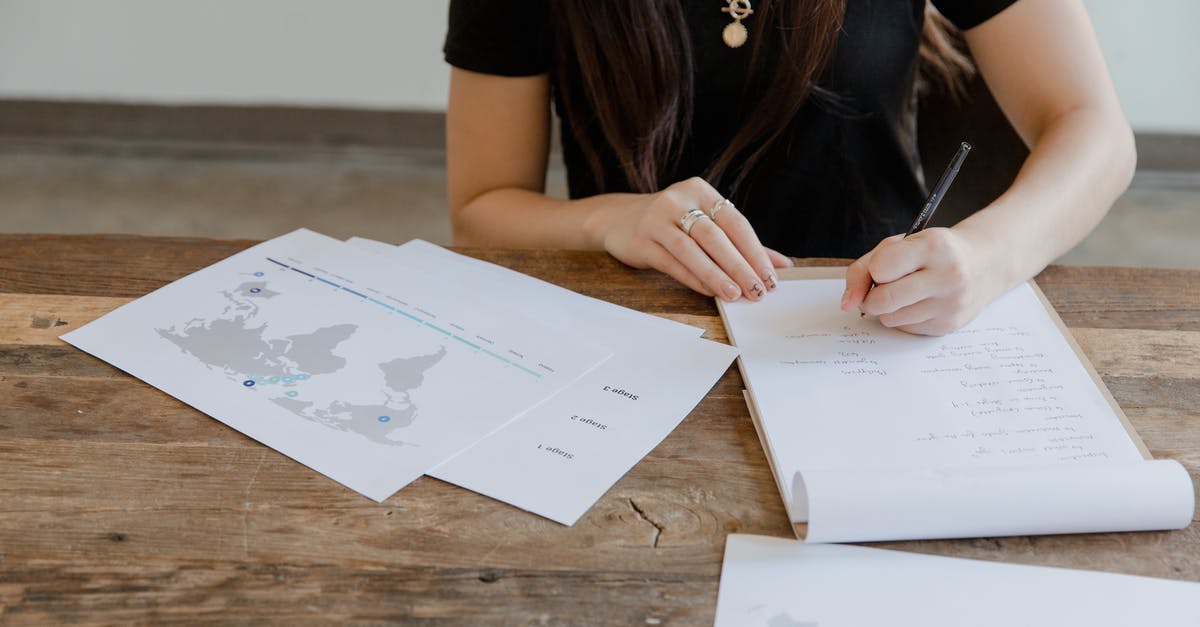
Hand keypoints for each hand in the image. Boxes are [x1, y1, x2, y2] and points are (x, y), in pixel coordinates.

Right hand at [586, 177, 792, 300]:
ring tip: (735, 295)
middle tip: (757, 290)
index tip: (771, 277)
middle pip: (715, 236)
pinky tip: (709, 292)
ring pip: (692, 250)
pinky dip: (693, 278)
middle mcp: (678, 200)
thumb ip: (742, 243)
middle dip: (740, 266)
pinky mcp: (640, 241)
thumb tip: (783, 265)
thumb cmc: (672, 223)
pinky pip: (672, 262)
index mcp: (700, 190)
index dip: (755, 251)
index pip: (735, 222)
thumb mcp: (705, 223)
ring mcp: (656, 219)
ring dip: (716, 274)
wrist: (619, 219)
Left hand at [840, 228, 1002, 335]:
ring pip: (890, 319)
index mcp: (933, 247)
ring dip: (888, 308)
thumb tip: (847, 303)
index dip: (874, 270)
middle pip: (882, 300)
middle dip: (872, 297)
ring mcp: (951, 304)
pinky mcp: (949, 325)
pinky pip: (905, 329)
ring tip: (906, 292)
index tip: (883, 267)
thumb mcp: (900, 245)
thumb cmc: (934, 252)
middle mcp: (947, 276)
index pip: (880, 268)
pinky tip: (920, 302)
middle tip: (882, 287)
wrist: (984, 264)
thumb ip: (864, 268)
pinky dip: (904, 317)